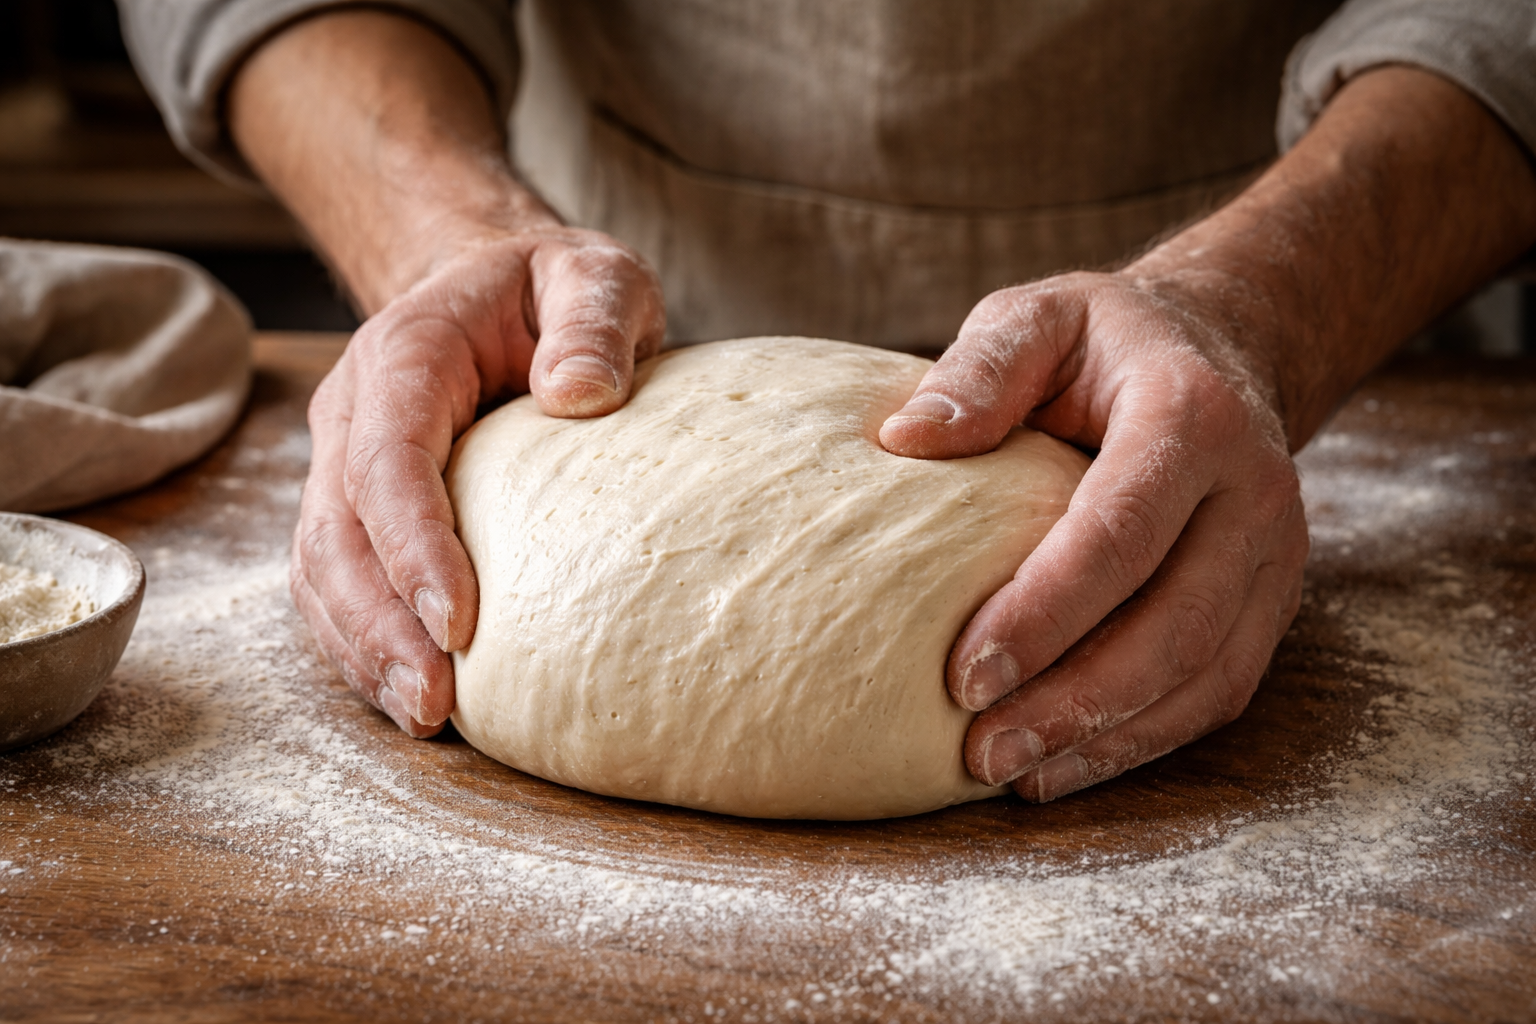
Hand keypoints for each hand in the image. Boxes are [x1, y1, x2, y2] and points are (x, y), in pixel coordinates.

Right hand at [227, 10, 664, 733]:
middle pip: (339, 531)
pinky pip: (340, 582)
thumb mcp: (595, 277)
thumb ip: (593, 322)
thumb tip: (579, 395)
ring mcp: (345, 463)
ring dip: (363, 649)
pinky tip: (411, 694)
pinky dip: (364, 643)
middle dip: (378, 625)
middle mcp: (355, 414)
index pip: (388, 458)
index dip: (412, 544)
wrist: (497, 286)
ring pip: (324, 569)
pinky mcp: (359, 507)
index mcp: (404, 356)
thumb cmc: (555, 290)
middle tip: (435, 703)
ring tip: (424, 717)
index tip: (457, 623)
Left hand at [881, 61, 1535, 802]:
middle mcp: (1254, 491)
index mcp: (1191, 416)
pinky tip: (1061, 765)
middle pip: (1174, 622)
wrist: (1219, 349)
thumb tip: (902, 437)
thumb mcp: (1038, 317)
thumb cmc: (1101, 342)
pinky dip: (1141, 741)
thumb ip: (979, 370)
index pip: (1120, 532)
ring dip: (1106, 737)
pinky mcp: (1270, 602)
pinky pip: (1216, 692)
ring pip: (1204, 674)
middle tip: (978, 748)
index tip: (961, 673)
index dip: (1045, 611)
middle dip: (1074, 699)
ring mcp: (1275, 555)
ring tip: (1008, 771)